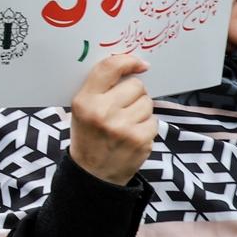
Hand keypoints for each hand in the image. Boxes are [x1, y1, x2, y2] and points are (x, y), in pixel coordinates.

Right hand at [69, 55, 155, 186]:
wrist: (92, 175)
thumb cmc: (89, 136)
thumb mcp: (82, 110)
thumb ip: (101, 88)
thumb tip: (132, 66)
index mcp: (85, 101)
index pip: (109, 68)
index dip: (128, 61)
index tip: (139, 64)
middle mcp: (103, 112)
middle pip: (136, 86)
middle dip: (134, 94)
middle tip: (123, 108)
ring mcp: (123, 127)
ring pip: (147, 103)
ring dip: (141, 111)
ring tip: (126, 124)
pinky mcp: (140, 140)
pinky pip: (154, 121)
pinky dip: (146, 127)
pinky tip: (133, 136)